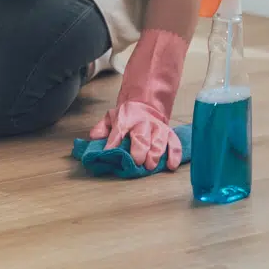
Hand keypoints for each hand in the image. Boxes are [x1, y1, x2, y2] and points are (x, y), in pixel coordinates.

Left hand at [87, 29, 189, 170]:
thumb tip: (94, 136)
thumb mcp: (112, 117)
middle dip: (139, 149)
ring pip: (159, 140)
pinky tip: (171, 166)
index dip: (113, 141)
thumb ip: (102, 127)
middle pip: (141, 136)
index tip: (109, 151)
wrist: (147, 103)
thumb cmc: (127, 115)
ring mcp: (157, 128)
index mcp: (126, 118)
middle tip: (136, 161)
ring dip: (156, 153)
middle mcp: (143, 123)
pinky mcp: (168, 133)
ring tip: (150, 165)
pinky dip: (174, 155)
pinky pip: (174, 143)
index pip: (119, 130)